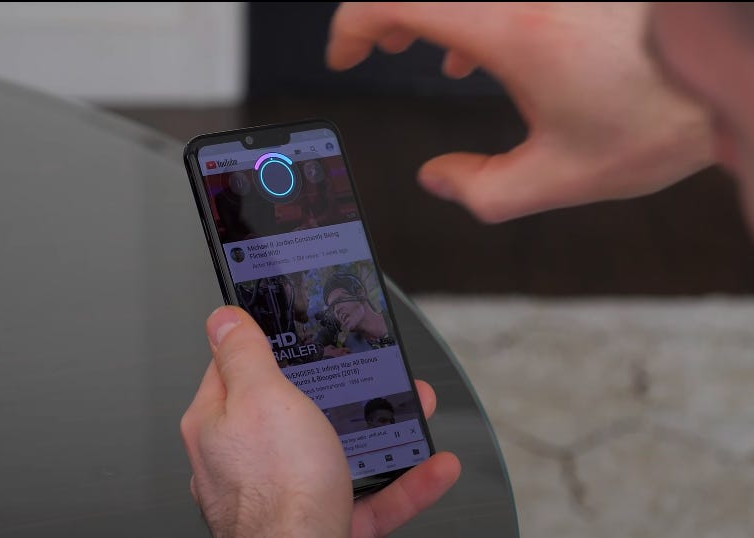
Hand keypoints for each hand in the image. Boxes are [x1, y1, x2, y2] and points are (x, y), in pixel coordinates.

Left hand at [181, 306, 459, 537]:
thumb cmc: (275, 491)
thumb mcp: (261, 398)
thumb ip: (243, 354)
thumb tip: (222, 319)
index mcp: (222, 422)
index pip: (238, 367)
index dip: (270, 344)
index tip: (298, 331)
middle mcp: (246, 459)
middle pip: (297, 409)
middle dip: (344, 389)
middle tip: (370, 374)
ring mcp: (284, 492)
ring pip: (338, 450)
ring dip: (384, 431)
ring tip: (412, 411)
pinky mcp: (320, 520)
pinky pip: (368, 496)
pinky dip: (403, 482)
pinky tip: (429, 467)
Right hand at [327, 2, 713, 221]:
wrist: (730, 73)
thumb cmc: (663, 116)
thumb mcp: (559, 177)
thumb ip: (480, 190)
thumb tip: (440, 179)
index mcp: (509, 29)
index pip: (395, 2)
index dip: (354, 26)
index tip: (347, 54)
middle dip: (385, 16)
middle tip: (376, 48)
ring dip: (430, 12)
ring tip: (425, 51)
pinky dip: (474, 10)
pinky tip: (485, 50)